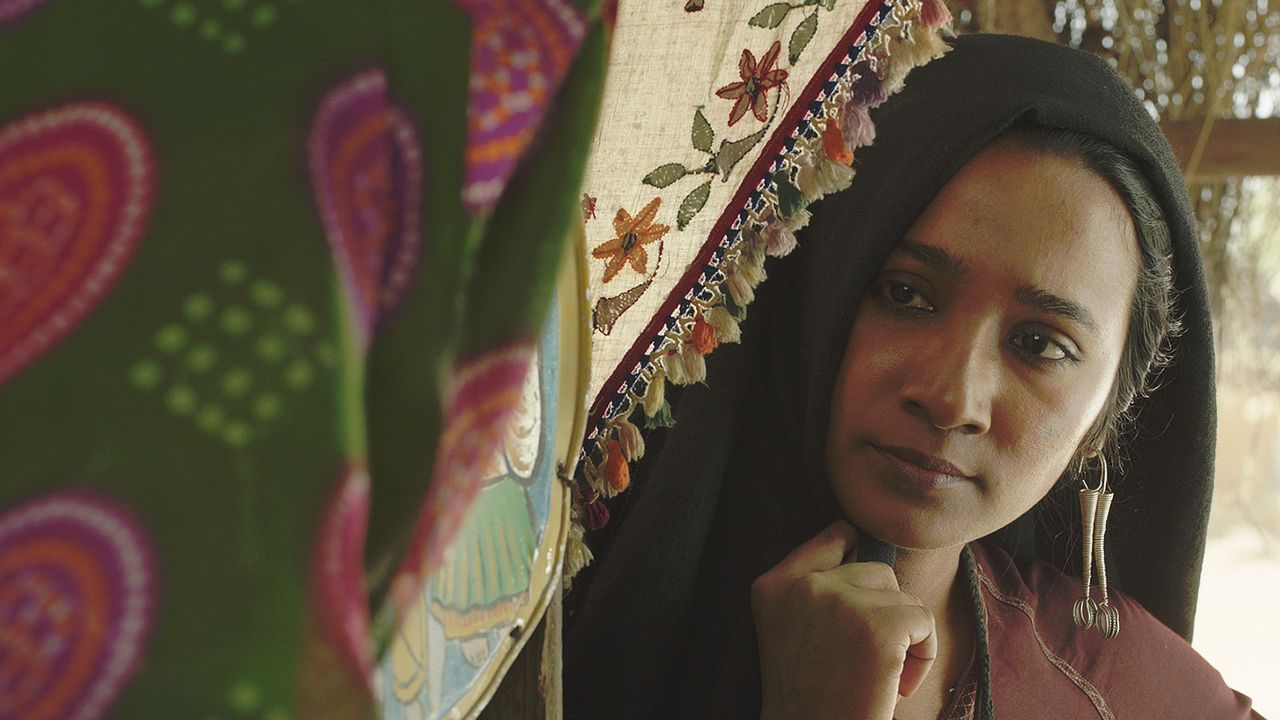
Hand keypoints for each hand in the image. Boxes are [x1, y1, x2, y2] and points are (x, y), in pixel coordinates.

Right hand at [751, 521, 936, 719]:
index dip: (858, 562)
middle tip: (866, 660)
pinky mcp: (880, 626)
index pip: (834, 536)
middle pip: (876, 570)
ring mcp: (841, 602)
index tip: (861, 602)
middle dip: (884, 612)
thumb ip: (812, 590)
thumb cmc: (809, 700)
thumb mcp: (788, 631)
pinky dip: (923, 657)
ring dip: (903, 636)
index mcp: (773, 586)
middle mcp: (804, 586)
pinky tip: (896, 687)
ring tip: (878, 677)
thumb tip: (861, 546)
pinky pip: (924, 620)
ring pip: (902, 595)